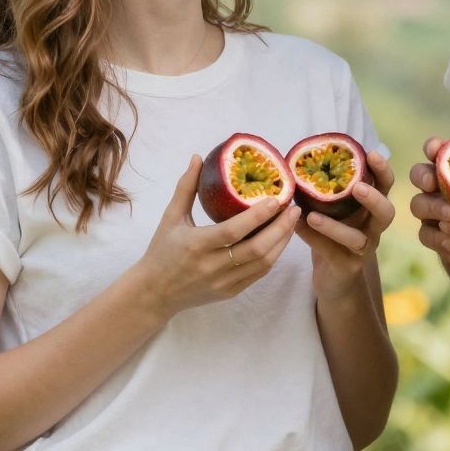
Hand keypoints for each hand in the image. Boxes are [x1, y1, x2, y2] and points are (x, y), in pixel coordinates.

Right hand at [137, 155, 300, 318]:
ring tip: (292, 222)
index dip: (258, 215)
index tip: (276, 198)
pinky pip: (258, 274)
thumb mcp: (170, 217)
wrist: (155, 293)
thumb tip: (198, 157)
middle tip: (294, 208)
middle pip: (256, 248)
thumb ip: (186, 188)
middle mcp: (212, 266)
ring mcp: (223, 282)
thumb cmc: (161, 251)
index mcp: (197, 245)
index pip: (234, 230)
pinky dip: (273, 256)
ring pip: (263, 263)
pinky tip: (280, 240)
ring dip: (282, 242)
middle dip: (280, 228)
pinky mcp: (230, 292)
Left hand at [296, 151, 395, 302]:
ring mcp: (363, 250)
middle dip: (374, 198)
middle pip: (386, 213)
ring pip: (358, 239)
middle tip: (357, 187)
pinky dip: (313, 239)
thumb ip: (325, 190)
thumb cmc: (332, 235)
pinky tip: (297, 228)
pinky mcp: (347, 267)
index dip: (383, 171)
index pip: (385, 186)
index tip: (372, 154)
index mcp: (371, 209)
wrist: (334, 280)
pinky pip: (333, 253)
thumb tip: (297, 161)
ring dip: (335, 226)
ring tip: (312, 216)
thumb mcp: (332, 210)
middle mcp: (373, 228)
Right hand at [409, 118, 449, 252]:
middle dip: (423, 175)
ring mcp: (431, 211)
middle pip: (418, 173)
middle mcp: (437, 186)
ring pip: (417, 204)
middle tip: (433, 181)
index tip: (438, 148)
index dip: (433, 146)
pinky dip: (435, 234)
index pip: (436, 150)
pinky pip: (425, 233)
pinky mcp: (433, 236)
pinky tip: (449, 236)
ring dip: (432, 206)